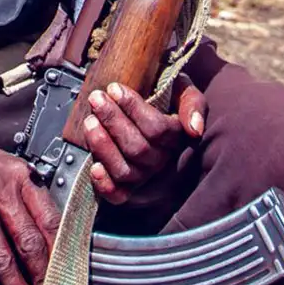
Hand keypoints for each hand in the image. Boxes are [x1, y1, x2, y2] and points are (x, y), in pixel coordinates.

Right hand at [0, 107, 58, 284]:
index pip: (49, 218)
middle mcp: (1, 190)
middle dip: (41, 278)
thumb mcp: (5, 162)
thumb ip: (25, 191)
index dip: (60, 251)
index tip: (67, 274)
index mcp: (20, 176)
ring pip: (1, 256)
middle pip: (28, 242)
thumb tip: (47, 227)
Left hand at [83, 78, 205, 205]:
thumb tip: (194, 129)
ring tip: (89, 122)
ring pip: (125, 170)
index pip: (157, 129)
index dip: (133, 109)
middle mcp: (162, 162)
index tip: (114, 89)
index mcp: (177, 138)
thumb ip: (193, 103)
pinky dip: (105, 185)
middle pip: (137, 148)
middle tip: (96, 99)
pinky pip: (118, 196)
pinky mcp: (128, 191)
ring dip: (103, 146)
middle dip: (113, 121)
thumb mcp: (183, 93)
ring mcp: (145, 178)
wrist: (155, 112)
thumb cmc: (167, 100)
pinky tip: (94, 167)